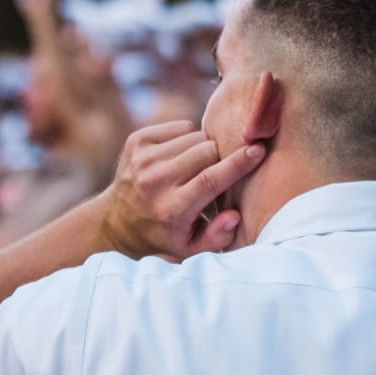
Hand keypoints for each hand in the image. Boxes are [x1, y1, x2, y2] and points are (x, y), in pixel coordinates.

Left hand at [101, 121, 265, 258]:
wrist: (117, 220)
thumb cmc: (165, 234)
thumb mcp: (191, 247)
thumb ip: (217, 236)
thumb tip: (234, 215)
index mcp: (171, 209)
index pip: (210, 180)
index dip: (237, 163)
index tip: (258, 150)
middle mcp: (154, 181)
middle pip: (208, 151)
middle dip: (220, 158)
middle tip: (214, 173)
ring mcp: (143, 159)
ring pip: (196, 136)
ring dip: (203, 149)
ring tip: (193, 169)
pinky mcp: (137, 141)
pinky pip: (182, 127)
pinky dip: (187, 138)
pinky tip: (178, 157)